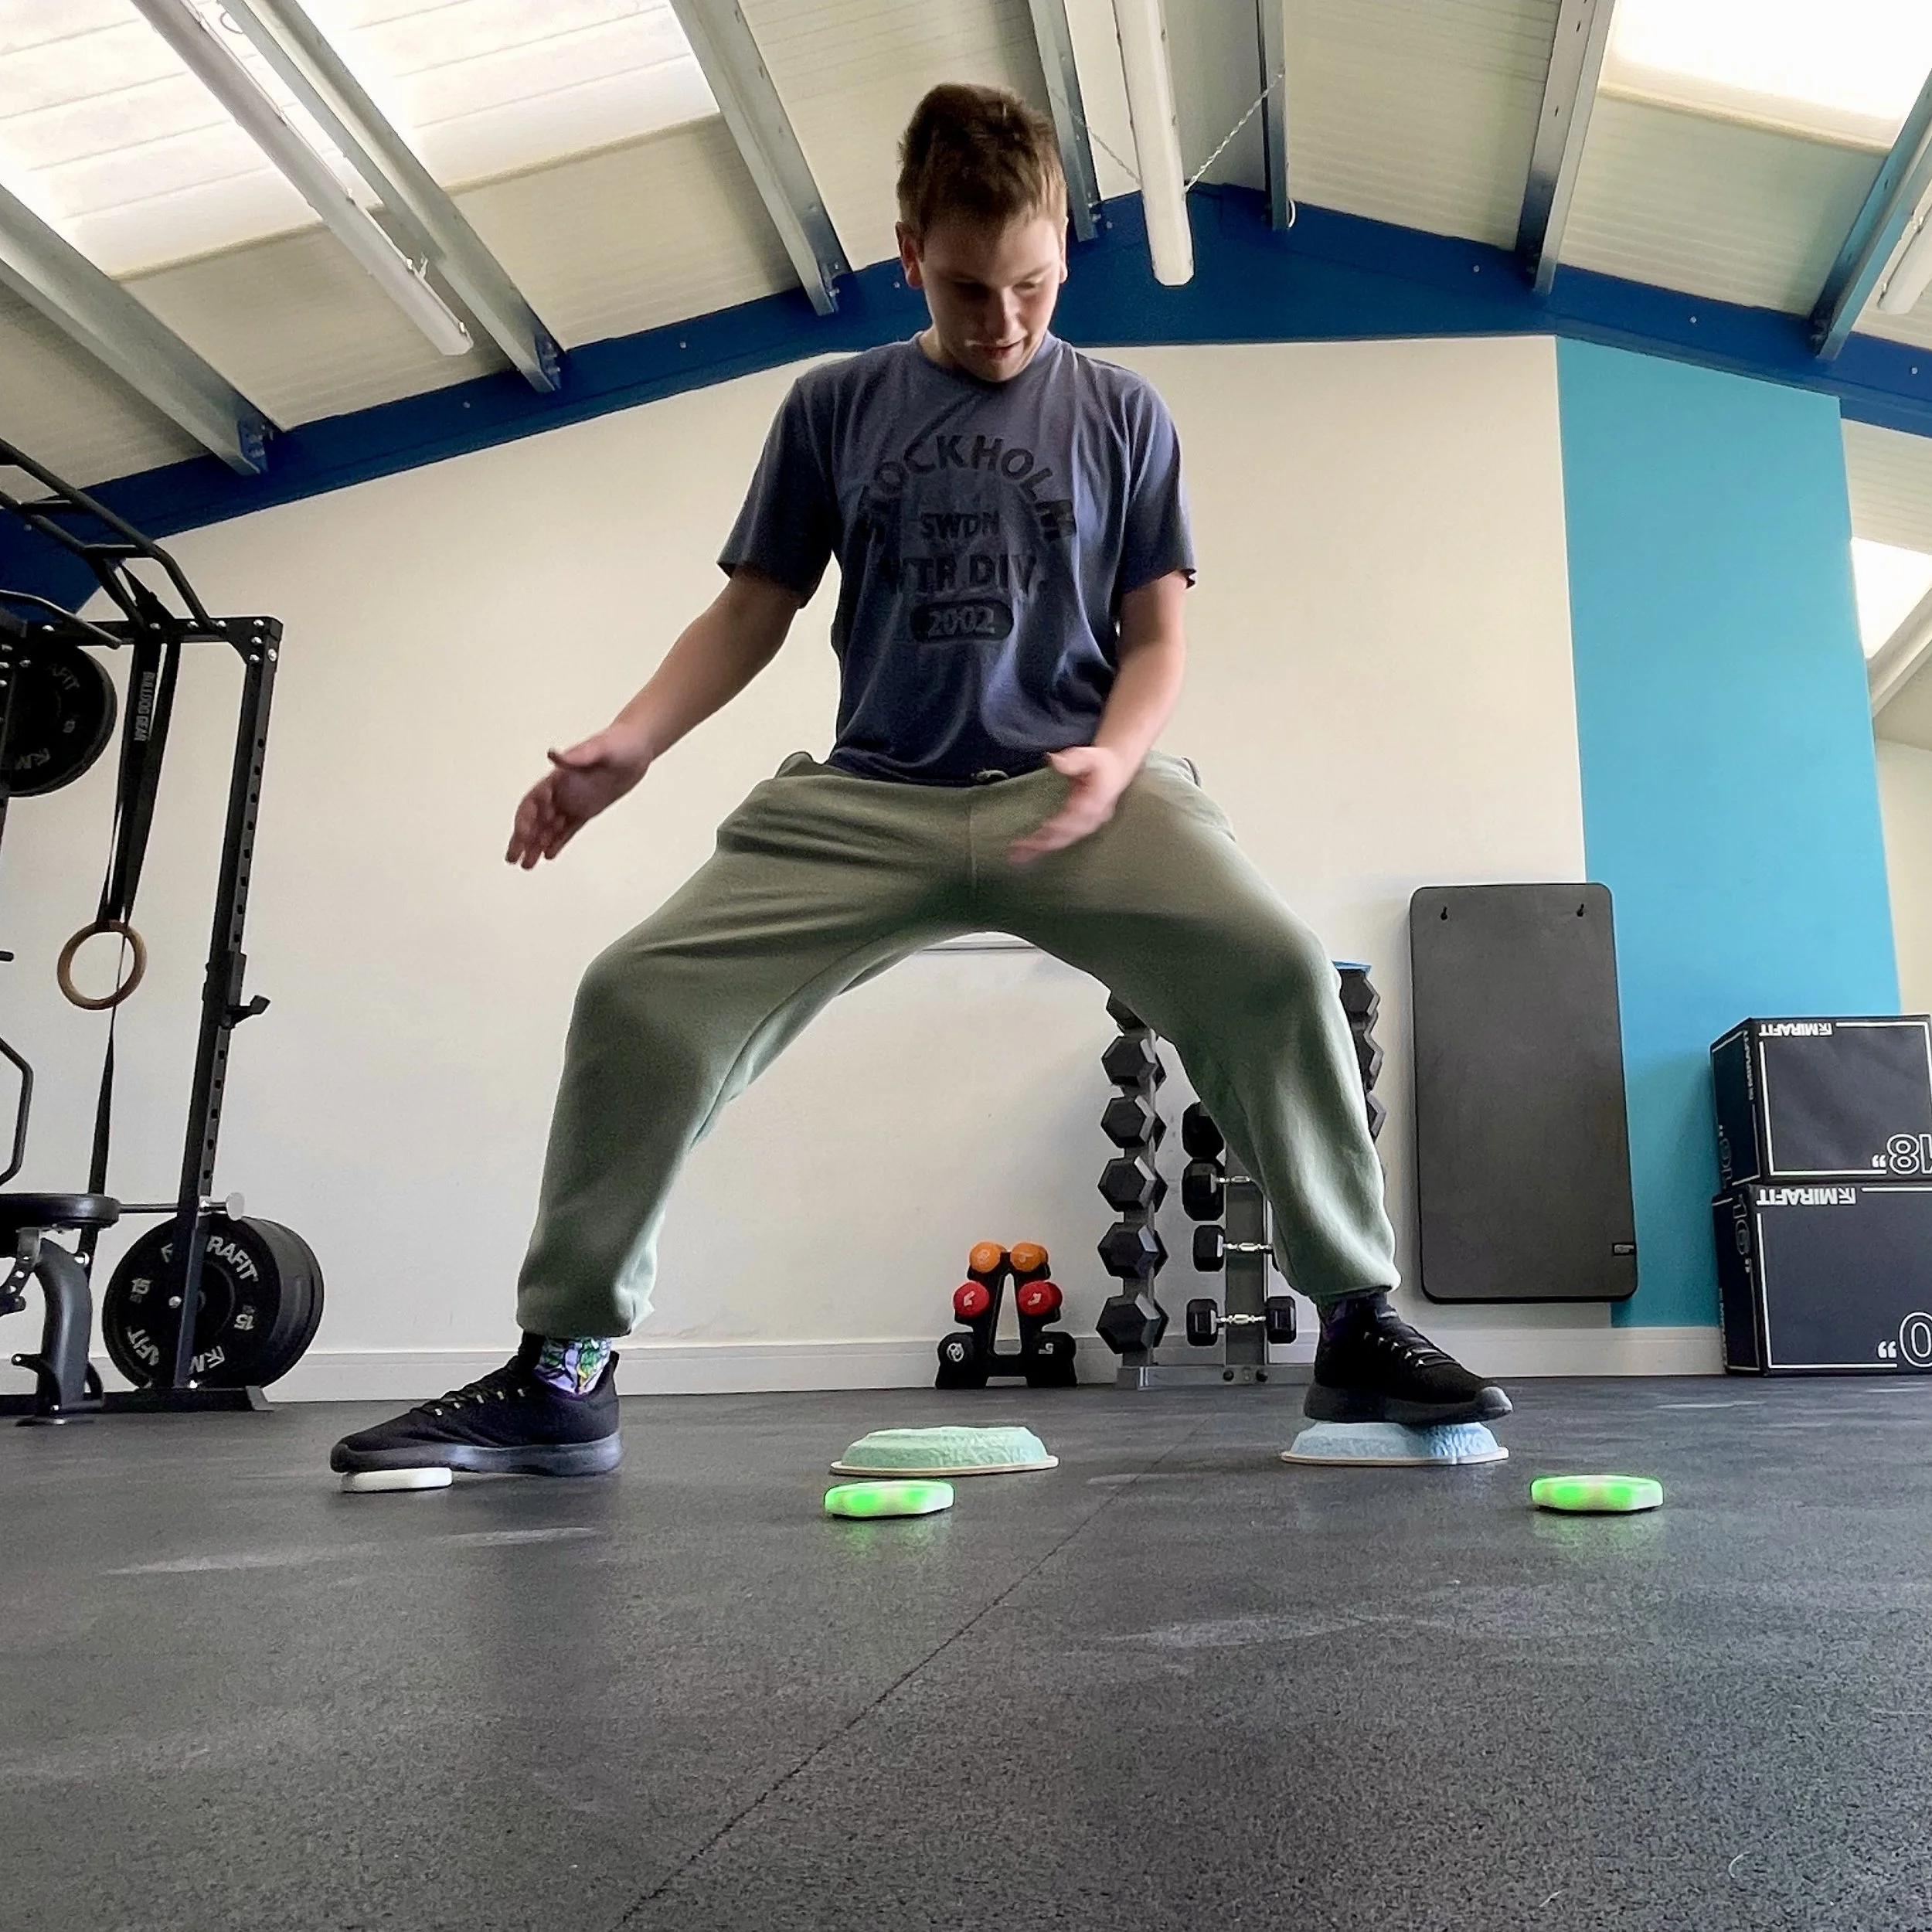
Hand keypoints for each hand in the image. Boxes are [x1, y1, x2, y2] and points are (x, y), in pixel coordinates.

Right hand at [506, 727, 651, 867]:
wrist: (636, 748)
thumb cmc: (618, 743)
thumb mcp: (599, 748)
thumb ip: (576, 756)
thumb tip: (552, 754)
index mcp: (558, 778)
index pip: (532, 802)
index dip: (524, 820)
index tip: (522, 838)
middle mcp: (561, 791)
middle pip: (535, 818)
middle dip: (522, 838)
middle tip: (511, 859)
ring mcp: (573, 801)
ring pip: (549, 828)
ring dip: (536, 845)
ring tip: (527, 866)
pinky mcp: (587, 809)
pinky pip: (569, 829)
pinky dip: (558, 842)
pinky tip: (548, 855)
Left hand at [1007, 745, 1135, 864]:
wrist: (1114, 773)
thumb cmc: (1101, 764)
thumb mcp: (1090, 756)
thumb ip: (1074, 759)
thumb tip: (1055, 760)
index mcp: (1098, 801)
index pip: (1080, 816)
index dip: (1063, 823)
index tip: (1045, 827)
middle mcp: (1092, 819)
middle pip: (1068, 834)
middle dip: (1045, 841)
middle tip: (1021, 845)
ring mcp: (1084, 826)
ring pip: (1061, 841)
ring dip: (1039, 848)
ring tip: (1016, 852)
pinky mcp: (1076, 830)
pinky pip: (1058, 841)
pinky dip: (1040, 848)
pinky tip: (1024, 854)